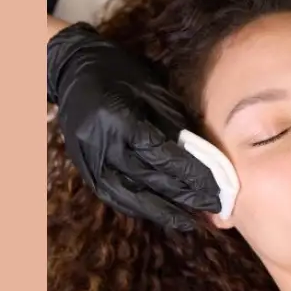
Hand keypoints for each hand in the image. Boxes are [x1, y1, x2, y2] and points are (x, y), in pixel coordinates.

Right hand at [47, 22, 220, 230]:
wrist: (73, 69)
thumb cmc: (121, 72)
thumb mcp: (154, 91)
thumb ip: (176, 126)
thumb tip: (204, 159)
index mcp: (121, 121)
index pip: (164, 157)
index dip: (193, 175)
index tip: (217, 188)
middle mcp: (103, 146)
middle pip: (151, 181)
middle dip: (185, 197)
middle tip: (213, 207)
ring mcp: (90, 161)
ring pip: (131, 197)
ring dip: (162, 212)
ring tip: (189, 221)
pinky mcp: (84, 169)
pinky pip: (114, 196)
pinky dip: (138, 208)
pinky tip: (159, 214)